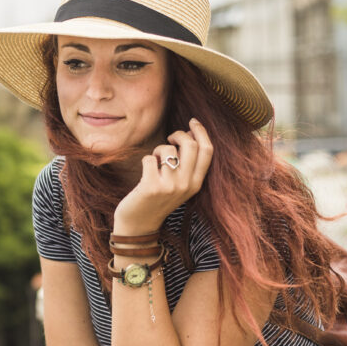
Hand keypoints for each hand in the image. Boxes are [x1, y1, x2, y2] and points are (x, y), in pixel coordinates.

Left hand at [113, 118, 213, 234]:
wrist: (138, 224)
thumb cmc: (158, 198)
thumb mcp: (180, 185)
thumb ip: (188, 164)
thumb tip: (191, 133)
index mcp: (197, 183)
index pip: (208, 151)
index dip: (201, 132)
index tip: (192, 121)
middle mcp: (186, 185)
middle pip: (191, 145)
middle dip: (178, 134)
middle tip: (169, 139)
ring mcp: (169, 187)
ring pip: (168, 150)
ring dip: (159, 149)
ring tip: (155, 161)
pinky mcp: (151, 187)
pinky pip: (149, 158)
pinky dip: (146, 159)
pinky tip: (145, 171)